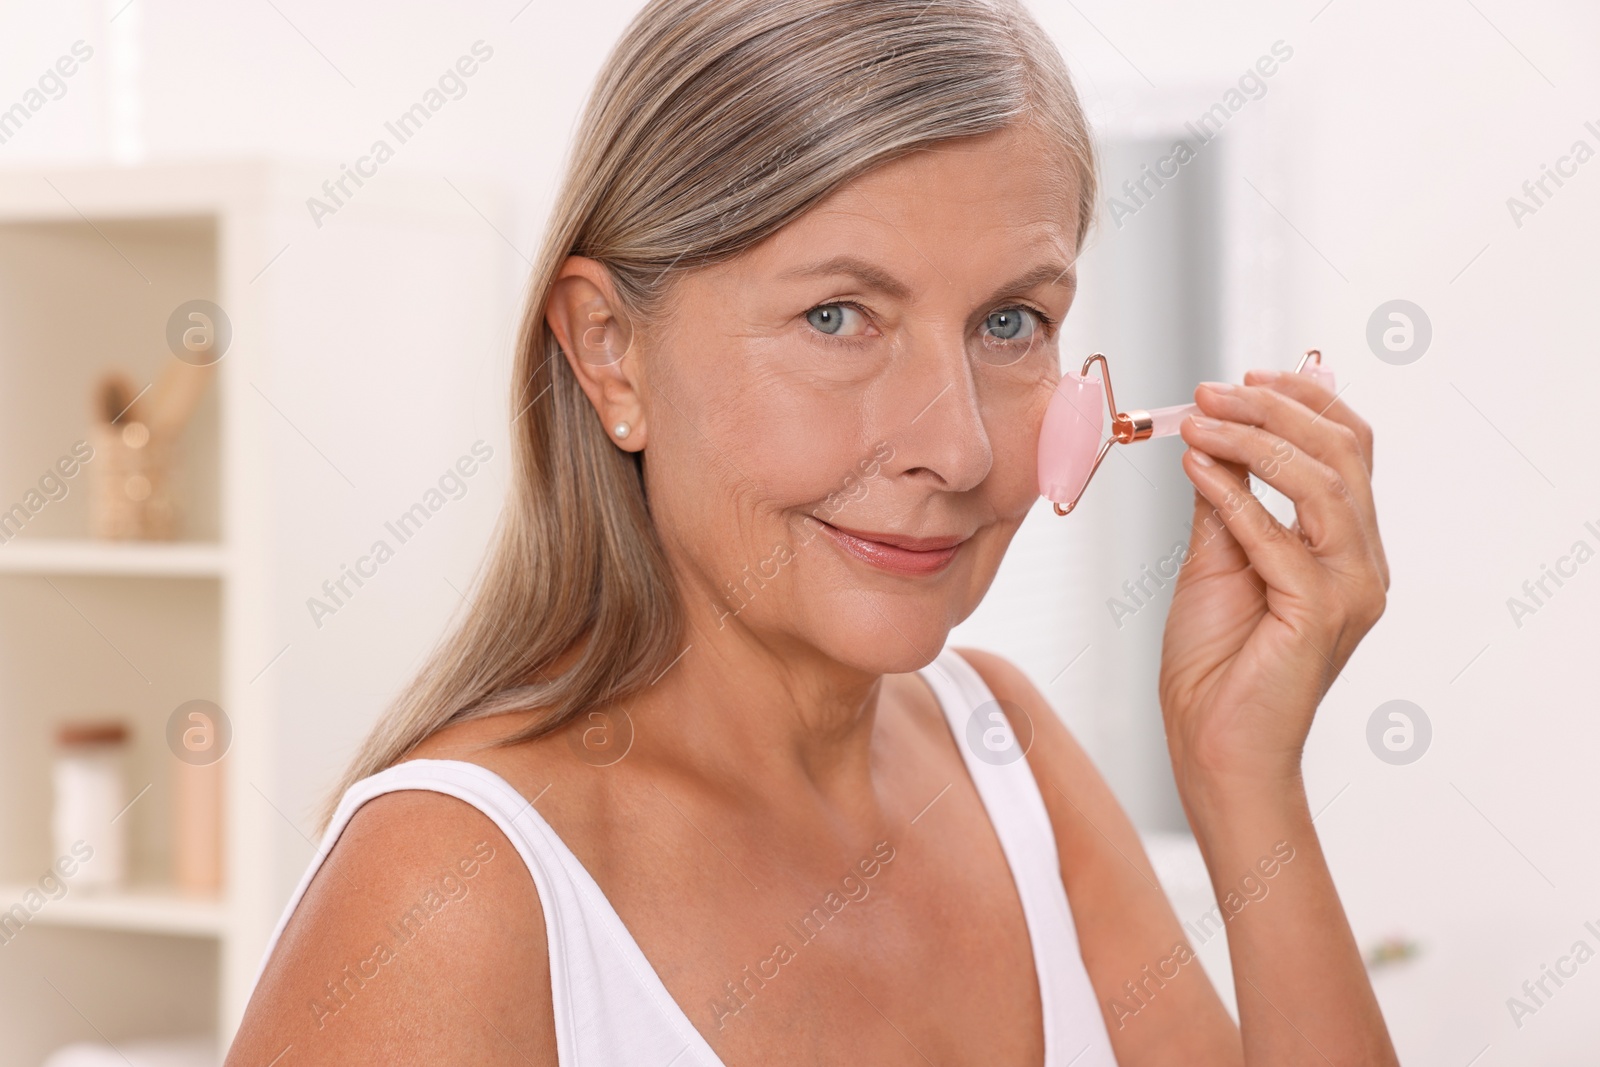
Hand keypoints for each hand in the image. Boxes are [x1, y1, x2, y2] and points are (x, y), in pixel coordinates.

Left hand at [1161, 369, 1388, 789]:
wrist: (1213, 744)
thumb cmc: (1217, 662)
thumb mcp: (1218, 561)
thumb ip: (1227, 504)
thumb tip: (1212, 439)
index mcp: (1349, 549)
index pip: (1349, 450)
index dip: (1303, 402)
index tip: (1244, 378)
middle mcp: (1362, 565)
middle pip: (1343, 454)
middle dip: (1276, 409)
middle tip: (1210, 392)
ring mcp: (1348, 591)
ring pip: (1323, 485)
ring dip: (1255, 442)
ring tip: (1197, 422)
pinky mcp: (1318, 615)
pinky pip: (1278, 538)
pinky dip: (1235, 496)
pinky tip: (1197, 469)